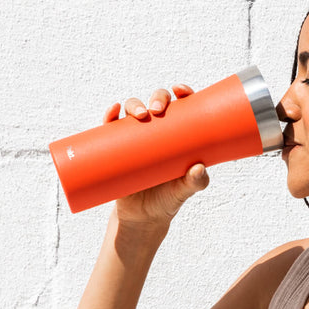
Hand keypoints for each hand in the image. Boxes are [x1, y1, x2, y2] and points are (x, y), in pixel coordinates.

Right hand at [102, 84, 209, 227]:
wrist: (142, 218)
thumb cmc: (168, 199)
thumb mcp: (184, 191)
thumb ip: (196, 182)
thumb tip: (198, 168)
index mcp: (177, 135)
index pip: (182, 106)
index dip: (183, 92)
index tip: (181, 90)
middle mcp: (156, 131)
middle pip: (157, 102)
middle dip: (158, 97)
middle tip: (157, 109)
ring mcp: (135, 138)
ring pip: (132, 110)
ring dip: (133, 104)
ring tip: (138, 115)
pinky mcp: (116, 148)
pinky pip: (111, 127)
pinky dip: (110, 115)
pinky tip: (113, 111)